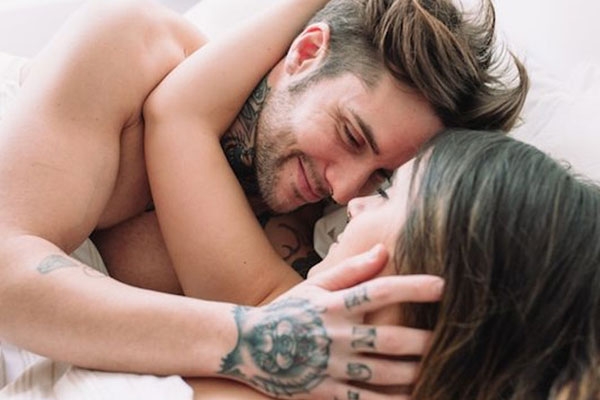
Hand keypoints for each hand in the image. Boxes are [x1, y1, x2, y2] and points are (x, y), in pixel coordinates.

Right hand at [218, 244, 443, 398]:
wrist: (247, 345)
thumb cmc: (287, 310)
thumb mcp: (313, 285)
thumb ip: (350, 270)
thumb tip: (383, 250)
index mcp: (334, 304)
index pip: (379, 291)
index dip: (412, 287)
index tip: (443, 285)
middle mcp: (335, 334)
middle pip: (389, 338)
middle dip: (424, 339)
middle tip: (454, 338)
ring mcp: (330, 365)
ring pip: (382, 373)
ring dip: (414, 373)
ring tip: (440, 369)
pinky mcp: (324, 392)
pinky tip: (414, 399)